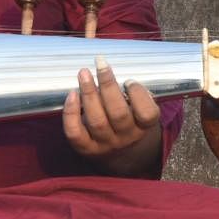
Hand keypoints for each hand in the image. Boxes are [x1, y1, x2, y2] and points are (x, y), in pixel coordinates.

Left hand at [62, 60, 162, 177]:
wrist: (121, 156)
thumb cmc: (130, 121)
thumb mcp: (139, 111)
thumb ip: (133, 95)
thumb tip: (111, 70)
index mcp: (143, 127)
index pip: (147, 114)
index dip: (139, 94)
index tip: (129, 81)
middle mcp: (126, 137)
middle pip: (118, 113)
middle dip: (108, 85)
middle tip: (100, 63)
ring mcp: (105, 145)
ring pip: (96, 121)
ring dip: (89, 94)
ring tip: (84, 73)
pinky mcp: (86, 149)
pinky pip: (75, 133)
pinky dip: (71, 113)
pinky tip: (72, 94)